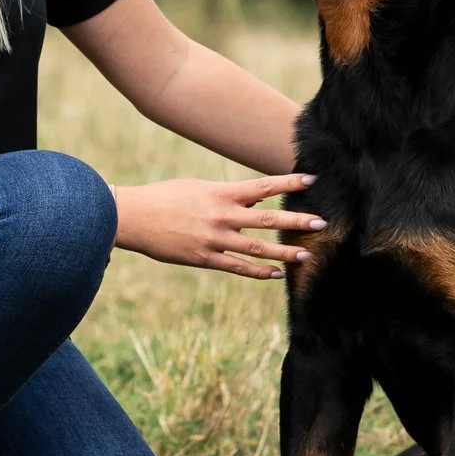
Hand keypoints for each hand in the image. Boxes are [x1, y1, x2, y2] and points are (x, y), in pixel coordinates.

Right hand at [112, 173, 323, 278]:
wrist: (133, 217)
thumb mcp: (197, 188)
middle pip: (267, 219)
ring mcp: (214, 239)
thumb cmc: (164, 197)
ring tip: (306, 255)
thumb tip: (255, 198)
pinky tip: (276, 275)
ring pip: (257, 249)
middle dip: (296, 221)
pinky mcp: (204, 259)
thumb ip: (227, 194)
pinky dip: (258, 273)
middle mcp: (221, 216)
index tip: (311, 180)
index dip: (288, 183)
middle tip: (321, 224)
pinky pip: (237, 268)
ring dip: (284, 253)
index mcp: (220, 193)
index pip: (262, 186)